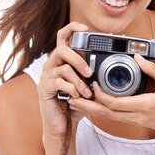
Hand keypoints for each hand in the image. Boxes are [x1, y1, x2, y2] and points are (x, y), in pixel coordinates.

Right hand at [37, 21, 93, 138]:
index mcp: (62, 61)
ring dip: (79, 81)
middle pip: (61, 49)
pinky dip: (71, 89)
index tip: (86, 29)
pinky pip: (59, 82)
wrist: (62, 126)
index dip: (72, 29)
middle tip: (89, 72)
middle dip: (78, 59)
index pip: (63, 37)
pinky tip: (76, 97)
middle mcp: (52, 65)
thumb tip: (110, 63)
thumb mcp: (88, 87)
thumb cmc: (75, 105)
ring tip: (86, 93)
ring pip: (63, 68)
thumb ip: (93, 74)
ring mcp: (46, 76)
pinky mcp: (44, 88)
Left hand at [68, 54, 154, 136]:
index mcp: (144, 105)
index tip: (92, 83)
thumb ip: (152, 69)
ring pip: (109, 118)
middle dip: (87, 106)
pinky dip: (103, 112)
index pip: (115, 103)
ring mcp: (137, 121)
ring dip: (92, 110)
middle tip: (72, 97)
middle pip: (106, 114)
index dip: (99, 95)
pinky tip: (95, 106)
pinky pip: (116, 118)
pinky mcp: (138, 122)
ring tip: (77, 102)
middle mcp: (137, 116)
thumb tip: (137, 56)